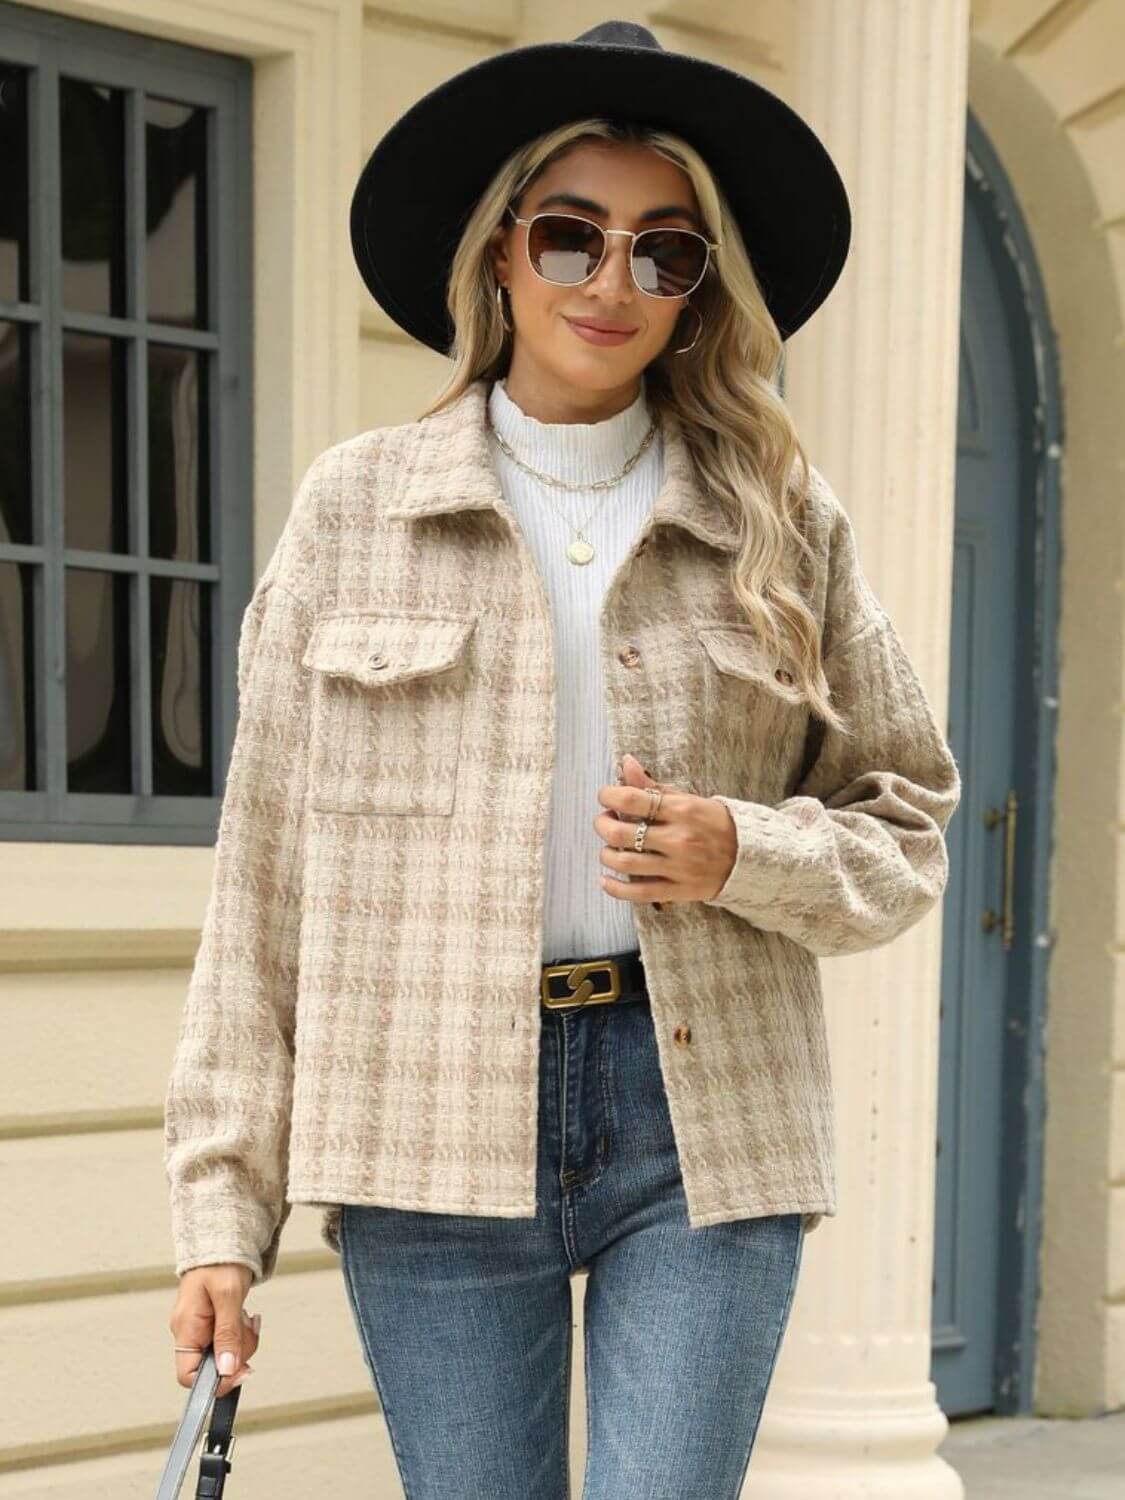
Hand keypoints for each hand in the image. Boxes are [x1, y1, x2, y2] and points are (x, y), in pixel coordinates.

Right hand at [169, 1263, 259, 1398]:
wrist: (223, 1239)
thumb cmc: (221, 1261)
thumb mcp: (228, 1296)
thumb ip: (227, 1334)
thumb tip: (226, 1369)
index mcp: (185, 1328)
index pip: (188, 1376)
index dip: (215, 1380)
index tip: (241, 1370)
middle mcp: (189, 1332)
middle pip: (212, 1366)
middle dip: (237, 1353)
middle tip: (247, 1328)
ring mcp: (200, 1329)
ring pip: (224, 1355)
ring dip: (242, 1340)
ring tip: (246, 1316)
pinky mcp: (212, 1323)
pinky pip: (228, 1340)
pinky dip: (241, 1332)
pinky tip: (245, 1316)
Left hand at [594, 753, 736, 904]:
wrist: (750, 858)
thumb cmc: (716, 824)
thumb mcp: (689, 799)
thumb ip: (655, 786)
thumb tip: (626, 764)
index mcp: (682, 810)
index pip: (632, 800)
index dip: (609, 796)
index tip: (605, 796)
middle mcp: (678, 839)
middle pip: (621, 833)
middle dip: (602, 825)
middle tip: (604, 821)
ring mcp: (678, 867)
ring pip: (625, 863)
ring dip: (606, 854)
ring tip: (608, 848)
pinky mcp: (678, 890)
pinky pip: (638, 893)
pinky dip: (615, 888)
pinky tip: (606, 880)